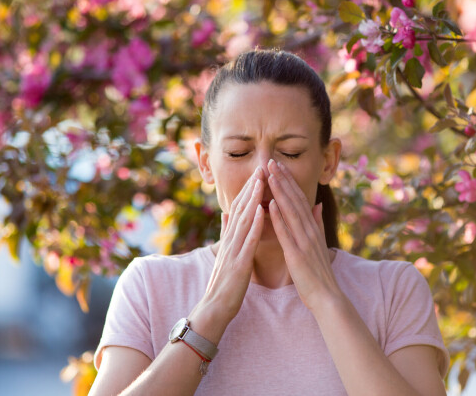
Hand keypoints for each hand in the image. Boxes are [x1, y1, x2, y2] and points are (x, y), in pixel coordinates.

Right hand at [196, 167, 265, 323]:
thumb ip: (226, 232)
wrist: (214, 308)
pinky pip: (248, 240)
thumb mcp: (225, 253)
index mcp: (230, 238)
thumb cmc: (224, 282)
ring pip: (244, 220)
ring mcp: (233, 251)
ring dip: (252, 199)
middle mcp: (230, 240)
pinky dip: (255, 224)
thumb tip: (225, 213)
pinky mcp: (239, 263)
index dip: (248, 189)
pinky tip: (261, 210)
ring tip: (261, 181)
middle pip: (241, 209)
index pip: (240, 209)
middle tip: (261, 167)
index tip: (258, 172)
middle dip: (251, 188)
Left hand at [267, 159, 342, 310]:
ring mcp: (304, 241)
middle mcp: (309, 230)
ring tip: (270, 174)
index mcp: (312, 228)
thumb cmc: (318, 272)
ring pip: (290, 211)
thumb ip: (317, 223)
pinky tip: (270, 204)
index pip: (299, 199)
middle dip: (283, 179)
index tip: (278, 166)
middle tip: (271, 161)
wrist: (327, 297)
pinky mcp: (296, 254)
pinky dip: (278, 217)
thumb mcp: (319, 243)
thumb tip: (316, 205)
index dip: (288, 181)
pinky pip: (286, 233)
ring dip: (280, 191)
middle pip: (295, 200)